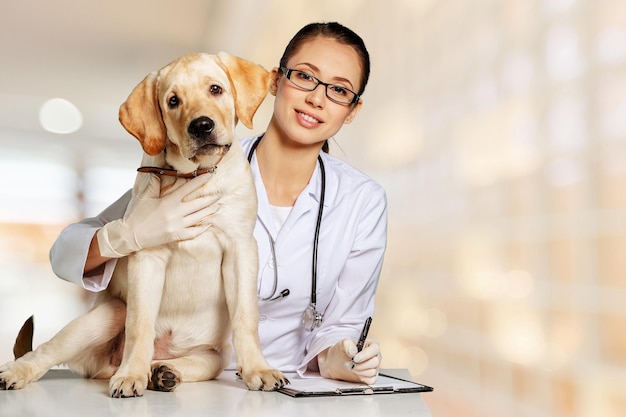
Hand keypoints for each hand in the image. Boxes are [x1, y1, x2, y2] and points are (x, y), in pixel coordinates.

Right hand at [97, 174, 218, 256]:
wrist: (131, 234)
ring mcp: (177, 225)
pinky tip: (208, 225)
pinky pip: (193, 232)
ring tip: (217, 207)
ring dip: (209, 211)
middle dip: (210, 198)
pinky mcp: (176, 236)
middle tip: (220, 194)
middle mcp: (176, 213)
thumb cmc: (138, 215)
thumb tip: (157, 173)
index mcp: (169, 201)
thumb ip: (153, 184)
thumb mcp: (145, 197)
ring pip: (198, 217)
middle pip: (198, 204)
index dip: (200, 181)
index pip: (188, 188)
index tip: (210, 175)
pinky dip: (202, 229)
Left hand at [318, 339, 380, 384]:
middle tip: (350, 364)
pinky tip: (355, 373)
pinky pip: (370, 380)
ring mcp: (374, 367)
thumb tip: (353, 351)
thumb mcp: (342, 344)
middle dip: (360, 364)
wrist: (337, 363)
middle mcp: (375, 356)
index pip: (375, 348)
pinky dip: (361, 377)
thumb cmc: (343, 351)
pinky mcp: (371, 377)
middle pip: (375, 362)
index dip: (366, 354)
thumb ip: (348, 344)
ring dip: (359, 371)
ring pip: (372, 371)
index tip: (355, 359)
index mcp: (371, 345)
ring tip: (350, 367)